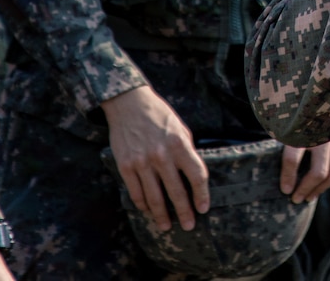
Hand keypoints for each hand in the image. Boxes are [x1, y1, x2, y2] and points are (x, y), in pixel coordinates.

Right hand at [101, 85, 209, 232]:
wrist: (129, 104)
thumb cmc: (159, 115)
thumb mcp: (181, 128)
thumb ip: (187, 150)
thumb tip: (193, 174)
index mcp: (179, 144)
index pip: (196, 175)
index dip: (202, 194)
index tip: (204, 208)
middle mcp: (161, 155)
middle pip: (176, 191)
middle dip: (184, 212)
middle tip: (189, 226)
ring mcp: (142, 162)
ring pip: (154, 197)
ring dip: (161, 215)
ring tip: (166, 226)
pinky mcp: (125, 166)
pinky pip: (136, 192)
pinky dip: (143, 205)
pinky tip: (148, 210)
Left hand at [279, 120, 329, 203]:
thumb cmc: (306, 104)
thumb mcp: (291, 116)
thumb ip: (286, 138)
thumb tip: (277, 170)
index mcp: (306, 124)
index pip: (294, 158)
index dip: (288, 177)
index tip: (284, 190)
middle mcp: (327, 131)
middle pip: (318, 172)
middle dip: (305, 189)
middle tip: (296, 199)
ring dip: (320, 189)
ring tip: (308, 196)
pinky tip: (321, 183)